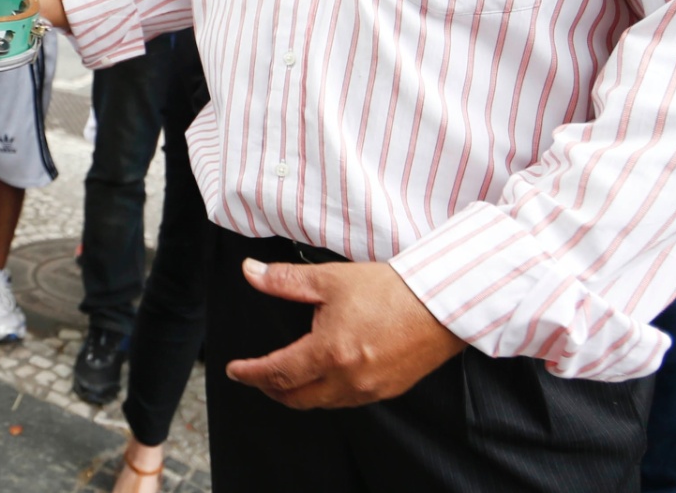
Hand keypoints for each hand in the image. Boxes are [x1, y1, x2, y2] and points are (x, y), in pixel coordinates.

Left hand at [225, 259, 466, 409]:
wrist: (441, 304)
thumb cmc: (390, 290)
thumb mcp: (330, 280)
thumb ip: (284, 280)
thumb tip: (251, 272)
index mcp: (329, 353)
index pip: (277, 373)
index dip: (251, 374)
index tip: (234, 371)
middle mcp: (349, 380)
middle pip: (297, 398)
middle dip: (271, 389)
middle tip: (256, 376)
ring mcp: (370, 390)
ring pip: (322, 403)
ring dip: (299, 393)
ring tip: (286, 377)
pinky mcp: (388, 390)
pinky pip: (347, 401)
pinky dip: (326, 393)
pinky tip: (324, 377)